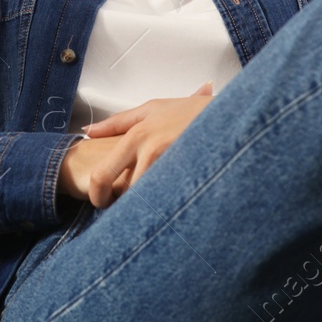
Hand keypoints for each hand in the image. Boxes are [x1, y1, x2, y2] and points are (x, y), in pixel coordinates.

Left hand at [59, 82, 213, 208]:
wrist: (234, 115)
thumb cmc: (192, 112)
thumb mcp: (152, 109)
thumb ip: (117, 122)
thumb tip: (87, 132)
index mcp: (138, 136)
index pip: (103, 174)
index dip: (97, 195)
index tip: (101, 203)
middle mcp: (152, 152)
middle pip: (124, 194)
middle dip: (123, 207)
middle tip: (127, 213)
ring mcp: (173, 167)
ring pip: (146, 200)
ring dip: (147, 208)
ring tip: (155, 209)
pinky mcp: (192, 180)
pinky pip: (170, 202)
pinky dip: (168, 208)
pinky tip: (174, 207)